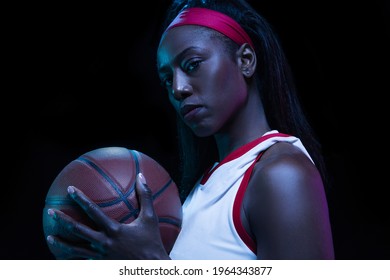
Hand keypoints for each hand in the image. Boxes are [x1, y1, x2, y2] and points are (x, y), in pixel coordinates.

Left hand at [46, 173, 169, 259]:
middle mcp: (104, 242)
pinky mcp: (101, 264)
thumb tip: (141, 176)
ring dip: (61, 243)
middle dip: (63, 220)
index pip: (93, 211)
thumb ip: (146, 196)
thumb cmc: (152, 242)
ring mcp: (100, 256)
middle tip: (51, 212)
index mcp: (114, 230)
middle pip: (78, 230)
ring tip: (49, 237)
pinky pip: (83, 261)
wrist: (151, 268)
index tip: (70, 190)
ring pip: (75, 250)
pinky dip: (71, 259)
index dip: (81, 199)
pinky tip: (64, 256)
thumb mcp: (150, 218)